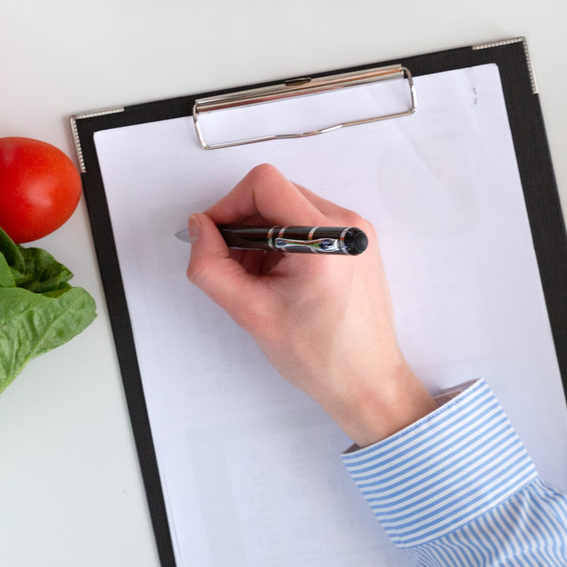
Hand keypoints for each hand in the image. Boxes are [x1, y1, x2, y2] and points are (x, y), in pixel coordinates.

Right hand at [186, 164, 436, 446]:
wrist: (367, 382)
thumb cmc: (321, 357)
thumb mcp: (251, 313)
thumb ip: (212, 267)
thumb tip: (199, 228)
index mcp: (326, 238)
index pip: (264, 184)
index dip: (229, 205)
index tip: (215, 236)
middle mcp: (347, 225)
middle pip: (277, 193)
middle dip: (245, 225)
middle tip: (234, 266)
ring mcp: (355, 234)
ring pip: (290, 208)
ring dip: (263, 236)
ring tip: (258, 280)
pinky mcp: (355, 245)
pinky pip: (309, 225)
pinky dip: (284, 243)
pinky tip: (278, 279)